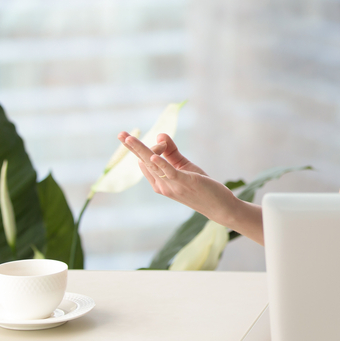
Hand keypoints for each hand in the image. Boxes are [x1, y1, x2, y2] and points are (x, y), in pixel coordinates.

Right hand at [117, 131, 238, 223]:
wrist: (219, 206)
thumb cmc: (201, 186)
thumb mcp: (183, 166)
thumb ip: (171, 152)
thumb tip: (159, 135)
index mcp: (159, 182)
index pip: (145, 162)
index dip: (145, 148)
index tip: (147, 139)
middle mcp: (162, 185)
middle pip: (144, 162)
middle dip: (132, 147)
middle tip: (120, 133)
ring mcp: (172, 185)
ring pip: (153, 165)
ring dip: (141, 150)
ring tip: (129, 139)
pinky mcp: (185, 183)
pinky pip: (170, 172)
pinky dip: (161, 164)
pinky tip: (153, 156)